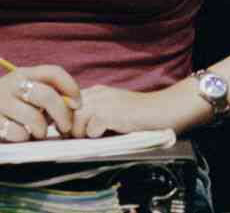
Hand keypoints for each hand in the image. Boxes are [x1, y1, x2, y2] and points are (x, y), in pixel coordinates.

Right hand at [0, 64, 80, 141]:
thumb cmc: (2, 104)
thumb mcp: (20, 92)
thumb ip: (43, 95)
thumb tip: (70, 107)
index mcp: (24, 73)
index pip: (54, 72)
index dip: (71, 87)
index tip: (78, 104)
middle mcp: (12, 84)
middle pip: (47, 95)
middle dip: (62, 114)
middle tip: (65, 127)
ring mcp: (0, 102)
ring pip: (34, 117)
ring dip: (42, 131)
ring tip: (38, 134)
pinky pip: (18, 133)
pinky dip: (24, 138)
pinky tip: (20, 136)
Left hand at [72, 84, 189, 138]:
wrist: (163, 111)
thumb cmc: (139, 116)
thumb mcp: (111, 111)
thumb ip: (91, 115)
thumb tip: (67, 130)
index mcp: (96, 92)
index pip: (65, 104)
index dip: (66, 120)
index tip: (72, 131)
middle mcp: (98, 93)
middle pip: (66, 112)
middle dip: (70, 128)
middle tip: (85, 137)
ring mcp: (104, 101)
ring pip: (75, 120)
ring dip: (82, 133)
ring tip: (96, 136)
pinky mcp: (112, 113)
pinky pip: (91, 128)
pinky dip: (96, 135)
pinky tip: (108, 133)